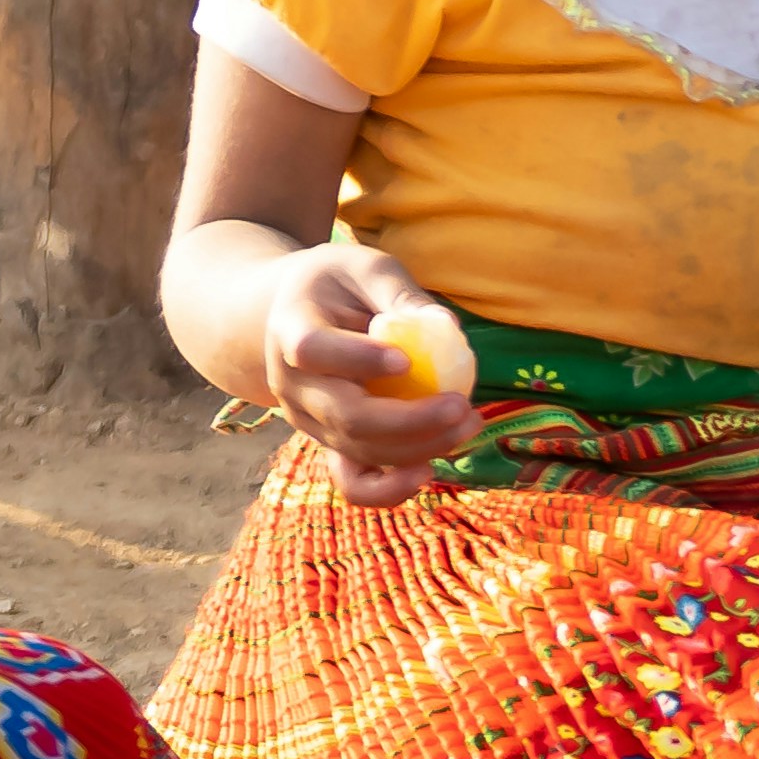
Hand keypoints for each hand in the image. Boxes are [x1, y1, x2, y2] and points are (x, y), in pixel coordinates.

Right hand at [254, 240, 481, 506]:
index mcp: (290, 328)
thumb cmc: (338, 284)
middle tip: (461, 406)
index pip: (313, 351)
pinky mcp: (328, 442)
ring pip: (358, 450)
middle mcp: (291, 383)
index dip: (358, 359)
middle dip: (409, 419)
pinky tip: (427, 472)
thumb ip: (401, 293)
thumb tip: (448, 327)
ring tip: (467, 423)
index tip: (406, 360)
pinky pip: (353, 482)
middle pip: (344, 415)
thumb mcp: (366, 268)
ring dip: (417, 446)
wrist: (294, 316)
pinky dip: (389, 489)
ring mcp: (307, 420)